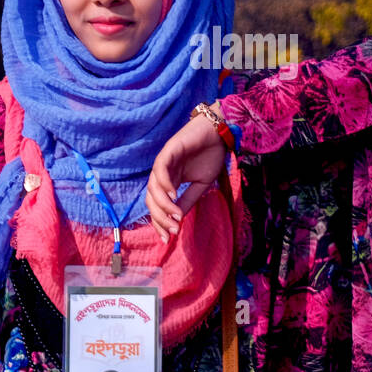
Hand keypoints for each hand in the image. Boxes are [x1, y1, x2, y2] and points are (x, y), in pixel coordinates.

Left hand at [146, 102, 227, 242]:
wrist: (220, 132)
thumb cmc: (211, 155)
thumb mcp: (201, 185)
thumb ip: (189, 200)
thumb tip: (178, 220)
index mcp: (169, 181)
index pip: (157, 205)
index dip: (160, 222)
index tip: (168, 238)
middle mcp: (163, 173)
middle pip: (151, 199)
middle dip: (160, 218)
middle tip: (172, 230)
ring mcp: (164, 162)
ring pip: (154, 187)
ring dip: (163, 205)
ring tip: (175, 216)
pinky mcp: (168, 150)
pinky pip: (160, 169)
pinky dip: (164, 184)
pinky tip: (173, 196)